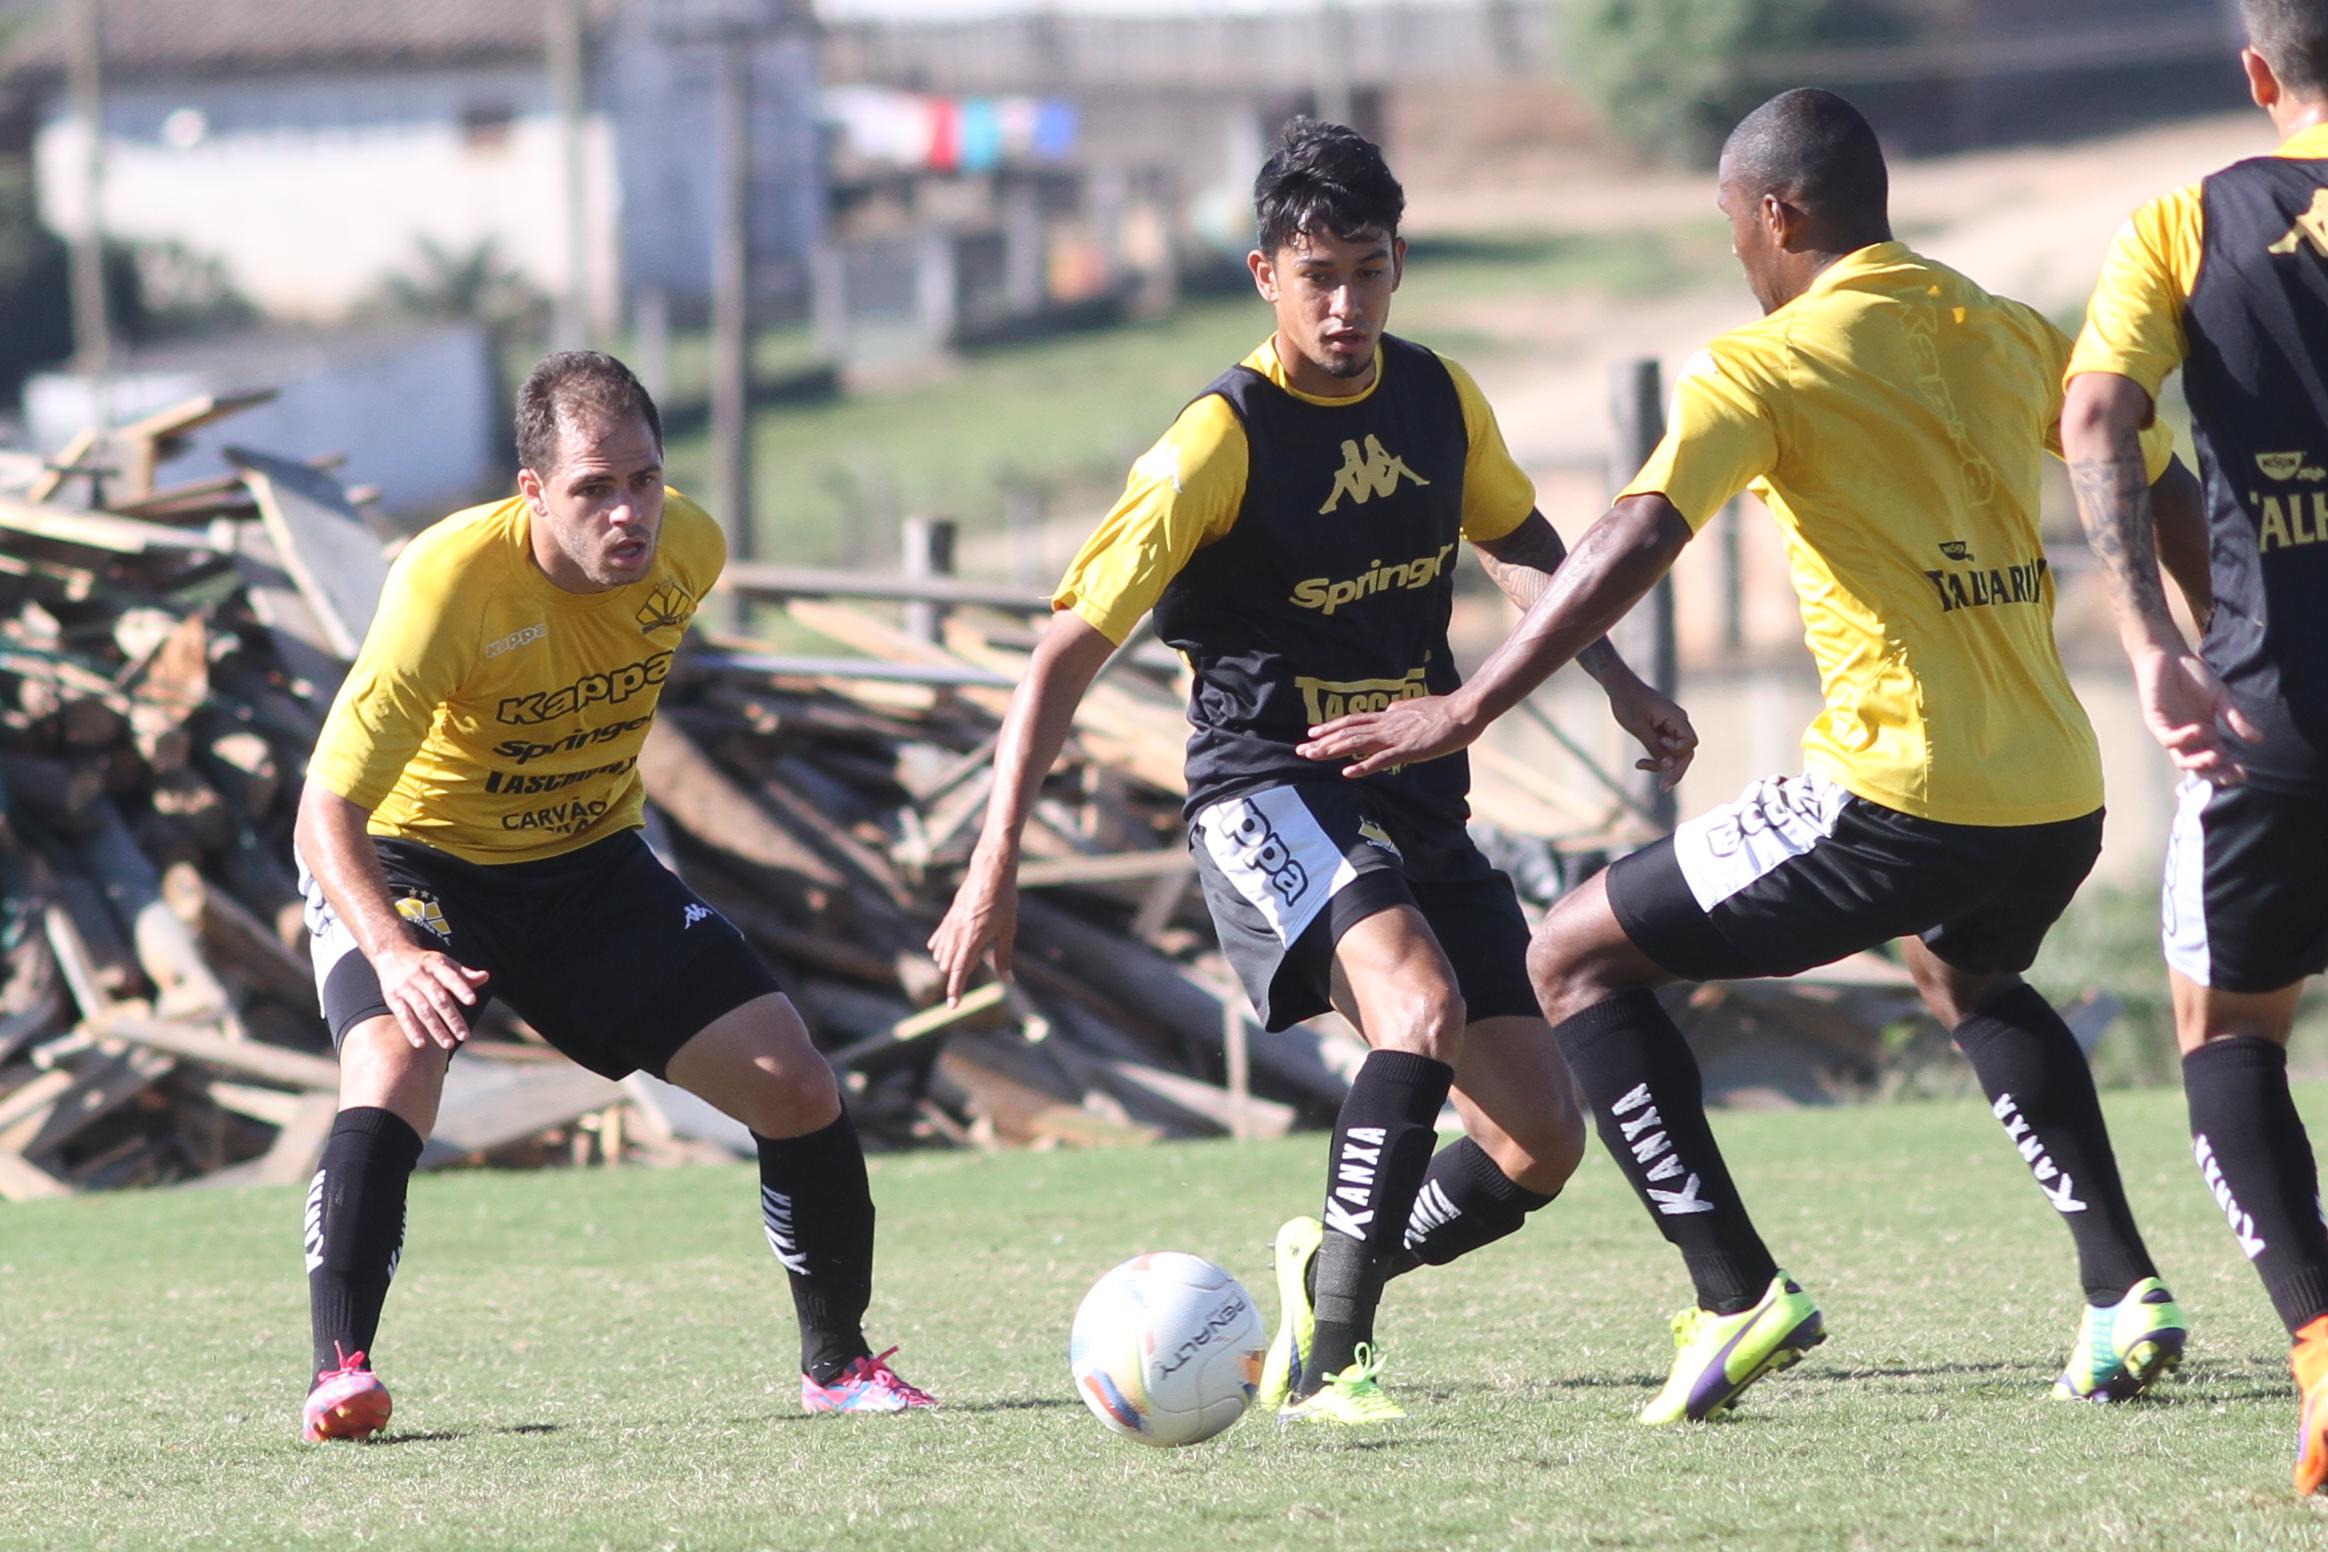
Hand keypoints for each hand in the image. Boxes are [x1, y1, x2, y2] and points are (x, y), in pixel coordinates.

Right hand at [373, 944, 488, 1050]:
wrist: (391, 954)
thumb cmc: (425, 963)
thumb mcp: (444, 963)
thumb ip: (464, 974)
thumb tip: (485, 976)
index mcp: (435, 965)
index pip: (450, 977)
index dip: (461, 988)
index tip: (473, 1001)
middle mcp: (420, 976)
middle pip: (438, 998)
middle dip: (452, 1018)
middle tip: (464, 1035)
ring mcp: (405, 987)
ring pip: (422, 1010)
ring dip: (435, 1028)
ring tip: (448, 1044)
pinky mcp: (392, 998)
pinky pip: (403, 1015)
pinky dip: (411, 1030)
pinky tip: (420, 1044)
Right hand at [928, 850, 1019, 1005]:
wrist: (991, 872)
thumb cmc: (1004, 900)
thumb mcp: (1008, 930)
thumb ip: (1004, 957)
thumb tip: (1008, 980)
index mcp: (973, 938)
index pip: (959, 970)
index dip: (956, 990)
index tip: (953, 1006)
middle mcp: (957, 933)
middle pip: (949, 965)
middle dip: (958, 973)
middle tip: (976, 965)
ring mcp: (950, 925)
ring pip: (942, 954)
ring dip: (951, 961)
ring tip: (969, 953)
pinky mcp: (948, 917)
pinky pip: (939, 940)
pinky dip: (941, 948)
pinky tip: (940, 950)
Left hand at [1296, 692, 1478, 778]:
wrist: (1464, 710)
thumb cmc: (1445, 711)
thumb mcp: (1416, 707)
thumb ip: (1400, 711)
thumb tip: (1389, 709)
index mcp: (1389, 716)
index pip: (1354, 721)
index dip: (1331, 727)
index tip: (1313, 732)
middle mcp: (1387, 724)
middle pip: (1348, 732)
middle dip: (1323, 741)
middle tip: (1301, 749)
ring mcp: (1396, 737)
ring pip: (1357, 743)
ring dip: (1333, 751)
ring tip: (1313, 756)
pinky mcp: (1408, 750)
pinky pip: (1381, 759)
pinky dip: (1363, 766)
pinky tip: (1347, 772)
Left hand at [1604, 676, 1697, 791]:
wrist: (1619, 686)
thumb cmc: (1628, 702)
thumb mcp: (1639, 727)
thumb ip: (1655, 746)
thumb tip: (1670, 765)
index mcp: (1676, 718)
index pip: (1690, 744)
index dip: (1678, 753)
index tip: (1661, 746)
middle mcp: (1678, 722)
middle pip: (1685, 752)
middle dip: (1674, 769)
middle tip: (1662, 787)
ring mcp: (1671, 726)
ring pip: (1674, 753)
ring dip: (1661, 763)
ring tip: (1640, 765)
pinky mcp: (1662, 730)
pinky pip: (1665, 748)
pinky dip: (1655, 756)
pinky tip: (1640, 763)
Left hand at [2133, 645, 2261, 783]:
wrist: (2169, 655)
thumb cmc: (2195, 676)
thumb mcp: (2221, 699)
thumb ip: (2236, 719)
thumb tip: (2258, 739)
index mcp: (2205, 734)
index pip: (2216, 759)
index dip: (2228, 769)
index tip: (2243, 774)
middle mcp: (2187, 738)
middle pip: (2198, 767)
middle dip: (2214, 774)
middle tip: (2230, 774)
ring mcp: (2171, 731)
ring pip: (2181, 759)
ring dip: (2199, 762)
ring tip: (2217, 756)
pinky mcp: (2156, 722)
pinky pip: (2168, 739)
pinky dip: (2185, 738)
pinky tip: (2200, 729)